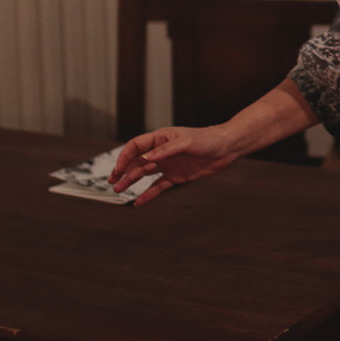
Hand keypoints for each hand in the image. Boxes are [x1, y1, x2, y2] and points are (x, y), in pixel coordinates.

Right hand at [109, 125, 242, 205]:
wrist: (227, 148)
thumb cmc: (207, 139)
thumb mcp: (186, 142)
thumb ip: (166, 150)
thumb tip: (145, 158)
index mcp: (161, 139)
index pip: (136, 146)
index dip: (125, 157)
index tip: (118, 168)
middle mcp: (161, 152)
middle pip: (136, 161)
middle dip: (123, 171)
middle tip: (112, 182)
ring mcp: (168, 165)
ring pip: (144, 174)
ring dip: (131, 181)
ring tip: (119, 190)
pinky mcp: (176, 177)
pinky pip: (158, 186)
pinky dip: (148, 194)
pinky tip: (138, 201)